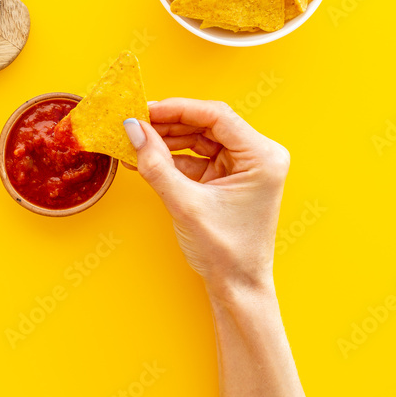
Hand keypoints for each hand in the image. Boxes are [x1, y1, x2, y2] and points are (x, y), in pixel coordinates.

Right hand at [123, 98, 290, 296]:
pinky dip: (171, 158)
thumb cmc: (226, 252)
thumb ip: (156, 164)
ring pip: (199, 139)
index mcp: (262, 157)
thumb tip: (133, 130)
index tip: (145, 110)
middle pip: (206, 124)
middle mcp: (257, 156)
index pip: (217, 116)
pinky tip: (146, 158)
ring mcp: (243, 167)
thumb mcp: (185, 204)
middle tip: (135, 124)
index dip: (178, 109)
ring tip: (135, 141)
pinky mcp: (227, 178)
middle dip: (168, 124)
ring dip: (167, 140)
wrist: (237, 287)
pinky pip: (196, 157)